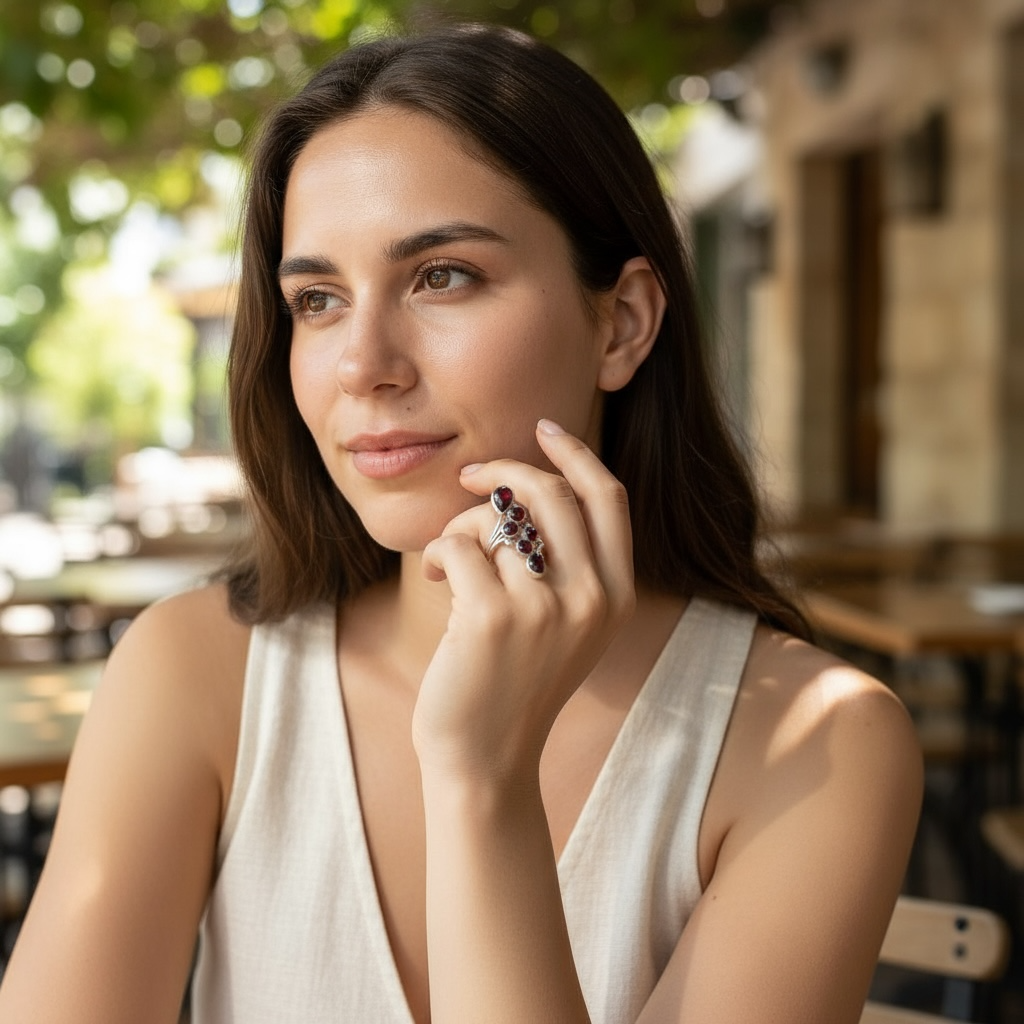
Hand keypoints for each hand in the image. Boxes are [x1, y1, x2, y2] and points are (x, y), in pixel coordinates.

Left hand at [413, 419, 635, 781]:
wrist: (486, 759)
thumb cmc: (515, 680)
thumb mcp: (565, 623)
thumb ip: (566, 560)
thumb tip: (523, 480)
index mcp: (616, 594)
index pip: (608, 496)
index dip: (576, 453)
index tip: (543, 428)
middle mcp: (591, 598)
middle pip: (551, 492)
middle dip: (503, 472)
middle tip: (471, 478)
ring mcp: (544, 608)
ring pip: (497, 518)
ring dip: (463, 526)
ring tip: (450, 560)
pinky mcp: (491, 617)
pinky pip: (458, 544)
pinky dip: (440, 553)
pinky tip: (436, 579)